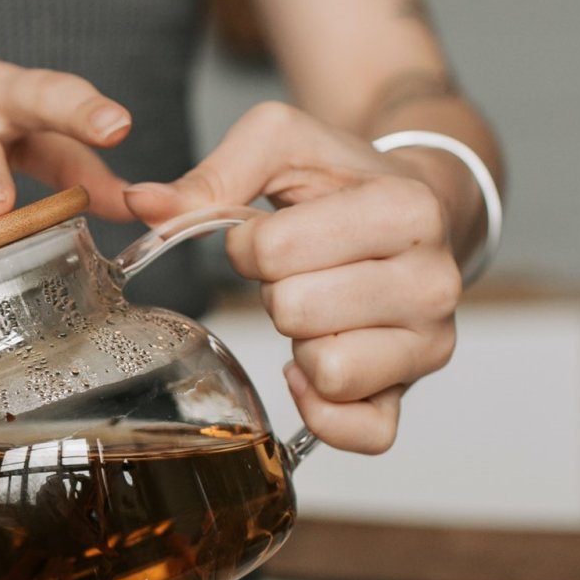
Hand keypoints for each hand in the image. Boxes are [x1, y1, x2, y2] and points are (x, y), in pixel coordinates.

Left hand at [123, 102, 464, 454]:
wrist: (420, 213)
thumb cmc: (344, 181)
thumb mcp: (284, 146)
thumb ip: (213, 174)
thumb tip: (143, 204)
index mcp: (408, 209)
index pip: (275, 250)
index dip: (252, 244)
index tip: (276, 232)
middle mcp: (435, 281)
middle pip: (294, 311)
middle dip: (276, 291)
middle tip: (304, 272)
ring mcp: (428, 344)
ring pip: (325, 370)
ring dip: (299, 343)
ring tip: (319, 310)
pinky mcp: (411, 392)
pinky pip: (361, 432)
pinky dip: (322, 410)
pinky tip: (312, 367)